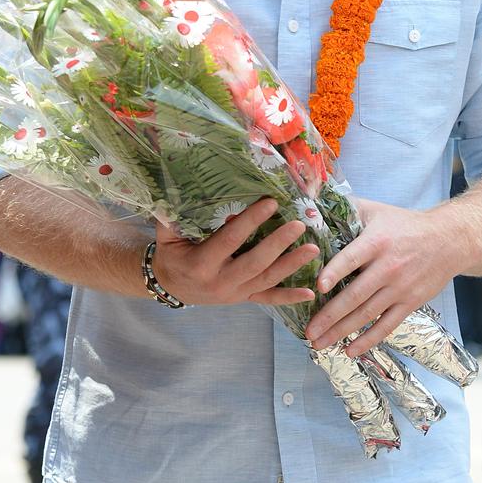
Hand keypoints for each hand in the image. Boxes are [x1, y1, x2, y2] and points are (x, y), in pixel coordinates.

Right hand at [153, 198, 318, 306]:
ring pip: (267, 280)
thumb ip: (174, 214)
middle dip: (279, 244)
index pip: (230, 240)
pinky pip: (268, 299)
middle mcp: (220, 281)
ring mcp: (234, 293)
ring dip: (291, 265)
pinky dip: (289, 297)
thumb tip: (183, 183)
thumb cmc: (172, 254)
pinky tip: (310, 294)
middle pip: (255, 262)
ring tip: (314, 250)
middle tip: (299, 225)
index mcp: (201, 263)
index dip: (251, 221)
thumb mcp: (168, 234)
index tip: (270, 202)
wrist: (169, 287)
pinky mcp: (243, 298)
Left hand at [304, 198, 460, 355]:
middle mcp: (388, 267)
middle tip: (308, 330)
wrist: (449, 240)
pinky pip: (387, 325)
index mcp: (377, 242)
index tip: (318, 287)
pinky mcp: (411, 303)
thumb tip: (313, 209)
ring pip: (367, 314)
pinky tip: (349, 351)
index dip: (334, 272)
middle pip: (355, 295)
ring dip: (341, 331)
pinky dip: (368, 340)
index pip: (352, 258)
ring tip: (319, 343)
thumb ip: (347, 209)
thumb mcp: (377, 210)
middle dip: (329, 315)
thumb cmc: (405, 224)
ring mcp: (400, 288)